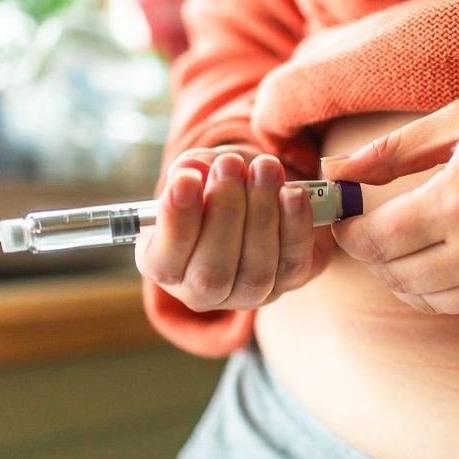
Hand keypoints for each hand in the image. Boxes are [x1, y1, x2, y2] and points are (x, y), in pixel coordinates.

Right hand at [135, 146, 333, 311]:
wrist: (259, 199)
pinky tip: (293, 193)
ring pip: (256, 269)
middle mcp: (203, 291)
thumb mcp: (197, 174)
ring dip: (263, 212)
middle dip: (225, 211)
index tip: (186, 179)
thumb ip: (190, 170)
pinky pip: (293, 262)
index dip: (176, 222)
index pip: (164, 262)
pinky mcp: (288, 283)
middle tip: (231, 165)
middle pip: (212, 271)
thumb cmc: (216, 189)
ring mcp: (248, 294)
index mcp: (165, 268)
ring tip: (266, 168)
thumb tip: (192, 168)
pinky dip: (295, 226)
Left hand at [322, 79, 458, 313]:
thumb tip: (337, 171)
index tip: (345, 213)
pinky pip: (458, 305)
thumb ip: (395, 149)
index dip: (349, 230)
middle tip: (363, 227)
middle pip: (395, 273)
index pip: (377, 238)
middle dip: (368, 253)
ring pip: (423, 296)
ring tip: (394, 245)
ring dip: (396, 276)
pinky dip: (431, 292)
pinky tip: (428, 265)